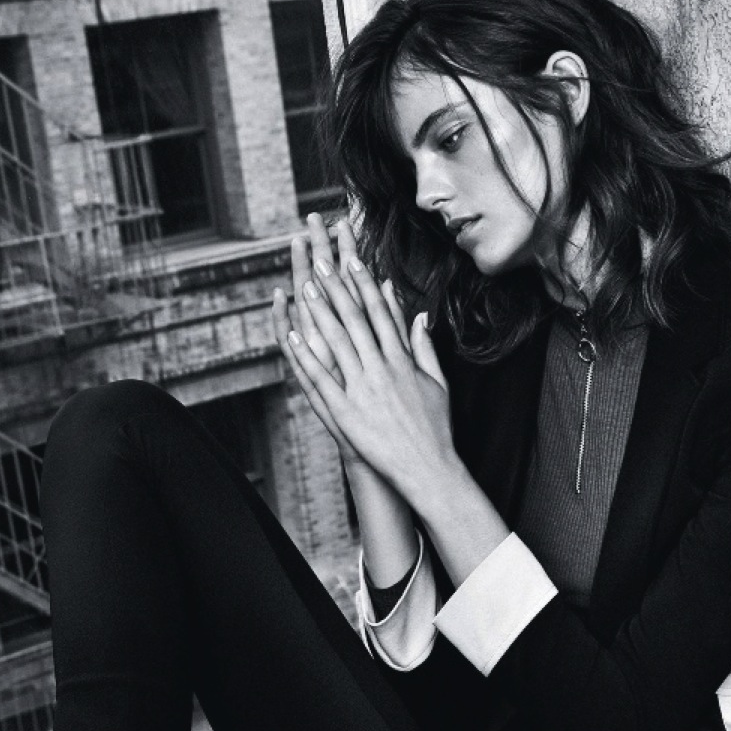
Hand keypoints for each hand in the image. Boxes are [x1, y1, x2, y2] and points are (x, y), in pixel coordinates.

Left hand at [275, 219, 454, 512]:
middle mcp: (381, 369)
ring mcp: (362, 390)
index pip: (380, 314)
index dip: (365, 285)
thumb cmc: (435, 430)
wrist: (428, 470)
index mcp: (402, 361)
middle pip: (355, 320)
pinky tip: (292, 335)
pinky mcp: (346, 412)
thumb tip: (420, 316)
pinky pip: (321, 379)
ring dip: (320, 312)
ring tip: (305, 286)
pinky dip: (306, 355)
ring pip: (337, 342)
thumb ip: (425, 347)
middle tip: (321, 261)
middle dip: (337, 288)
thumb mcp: (438, 384)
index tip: (353, 260)